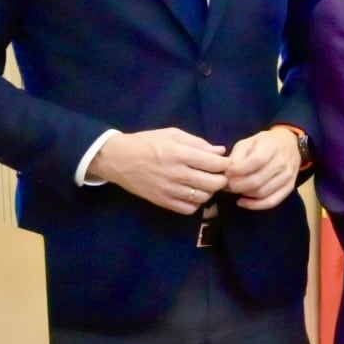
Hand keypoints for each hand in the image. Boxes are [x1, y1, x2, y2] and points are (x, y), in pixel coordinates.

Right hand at [93, 127, 227, 214]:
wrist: (118, 159)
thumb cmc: (147, 143)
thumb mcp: (172, 134)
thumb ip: (198, 143)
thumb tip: (221, 152)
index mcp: (180, 154)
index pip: (216, 164)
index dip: (226, 164)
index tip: (224, 163)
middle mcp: (177, 174)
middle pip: (214, 184)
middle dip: (222, 179)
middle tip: (218, 175)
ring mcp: (169, 190)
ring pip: (204, 197)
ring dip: (209, 191)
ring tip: (204, 183)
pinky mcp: (162, 202)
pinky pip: (189, 209)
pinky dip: (195, 203)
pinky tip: (192, 193)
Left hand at [222, 126, 305, 209]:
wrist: (289, 145)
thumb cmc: (264, 143)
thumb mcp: (248, 142)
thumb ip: (236, 156)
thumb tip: (227, 174)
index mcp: (270, 147)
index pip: (255, 162)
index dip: (238, 170)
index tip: (226, 173)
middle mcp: (281, 163)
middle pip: (257, 181)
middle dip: (237, 185)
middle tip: (227, 184)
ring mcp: (287, 177)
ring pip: (262, 193)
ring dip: (244, 194)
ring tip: (235, 189)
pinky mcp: (289, 188)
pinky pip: (271, 202)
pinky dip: (255, 205)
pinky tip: (243, 202)